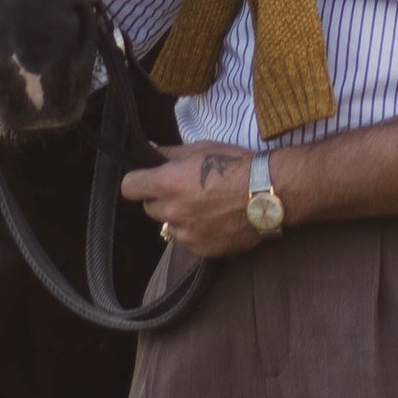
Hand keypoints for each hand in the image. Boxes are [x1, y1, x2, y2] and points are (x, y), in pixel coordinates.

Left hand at [121, 142, 267, 259]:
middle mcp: (172, 211)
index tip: (148, 180)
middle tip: (185, 191)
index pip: (129, 187)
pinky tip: (215, 221)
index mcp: (167, 183)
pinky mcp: (202, 249)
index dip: (138, 182)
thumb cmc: (236, 164)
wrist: (269, 192)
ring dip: (178, 218)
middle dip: (162, 199)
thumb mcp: (202, 148)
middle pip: (150, 208)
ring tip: (203, 208)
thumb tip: (151, 150)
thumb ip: (171, 153)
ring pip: (169, 226)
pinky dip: (196, 232)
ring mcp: (186, 233)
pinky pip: (188, 241)